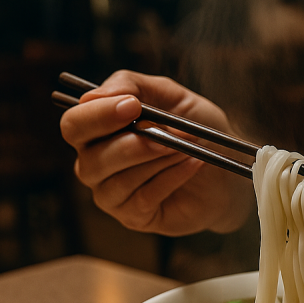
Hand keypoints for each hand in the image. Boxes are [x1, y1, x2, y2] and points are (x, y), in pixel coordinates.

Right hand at [59, 70, 254, 235]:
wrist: (229, 170)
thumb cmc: (197, 131)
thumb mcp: (171, 96)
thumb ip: (132, 85)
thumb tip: (95, 94)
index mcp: (97, 131)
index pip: (74, 124)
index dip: (97, 115)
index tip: (132, 105)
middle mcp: (95, 164)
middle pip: (90, 157)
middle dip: (130, 144)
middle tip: (163, 132)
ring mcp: (111, 194)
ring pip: (118, 179)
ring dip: (157, 159)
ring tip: (186, 146)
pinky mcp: (133, 217)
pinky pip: (143, 198)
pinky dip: (171, 177)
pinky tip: (192, 164)